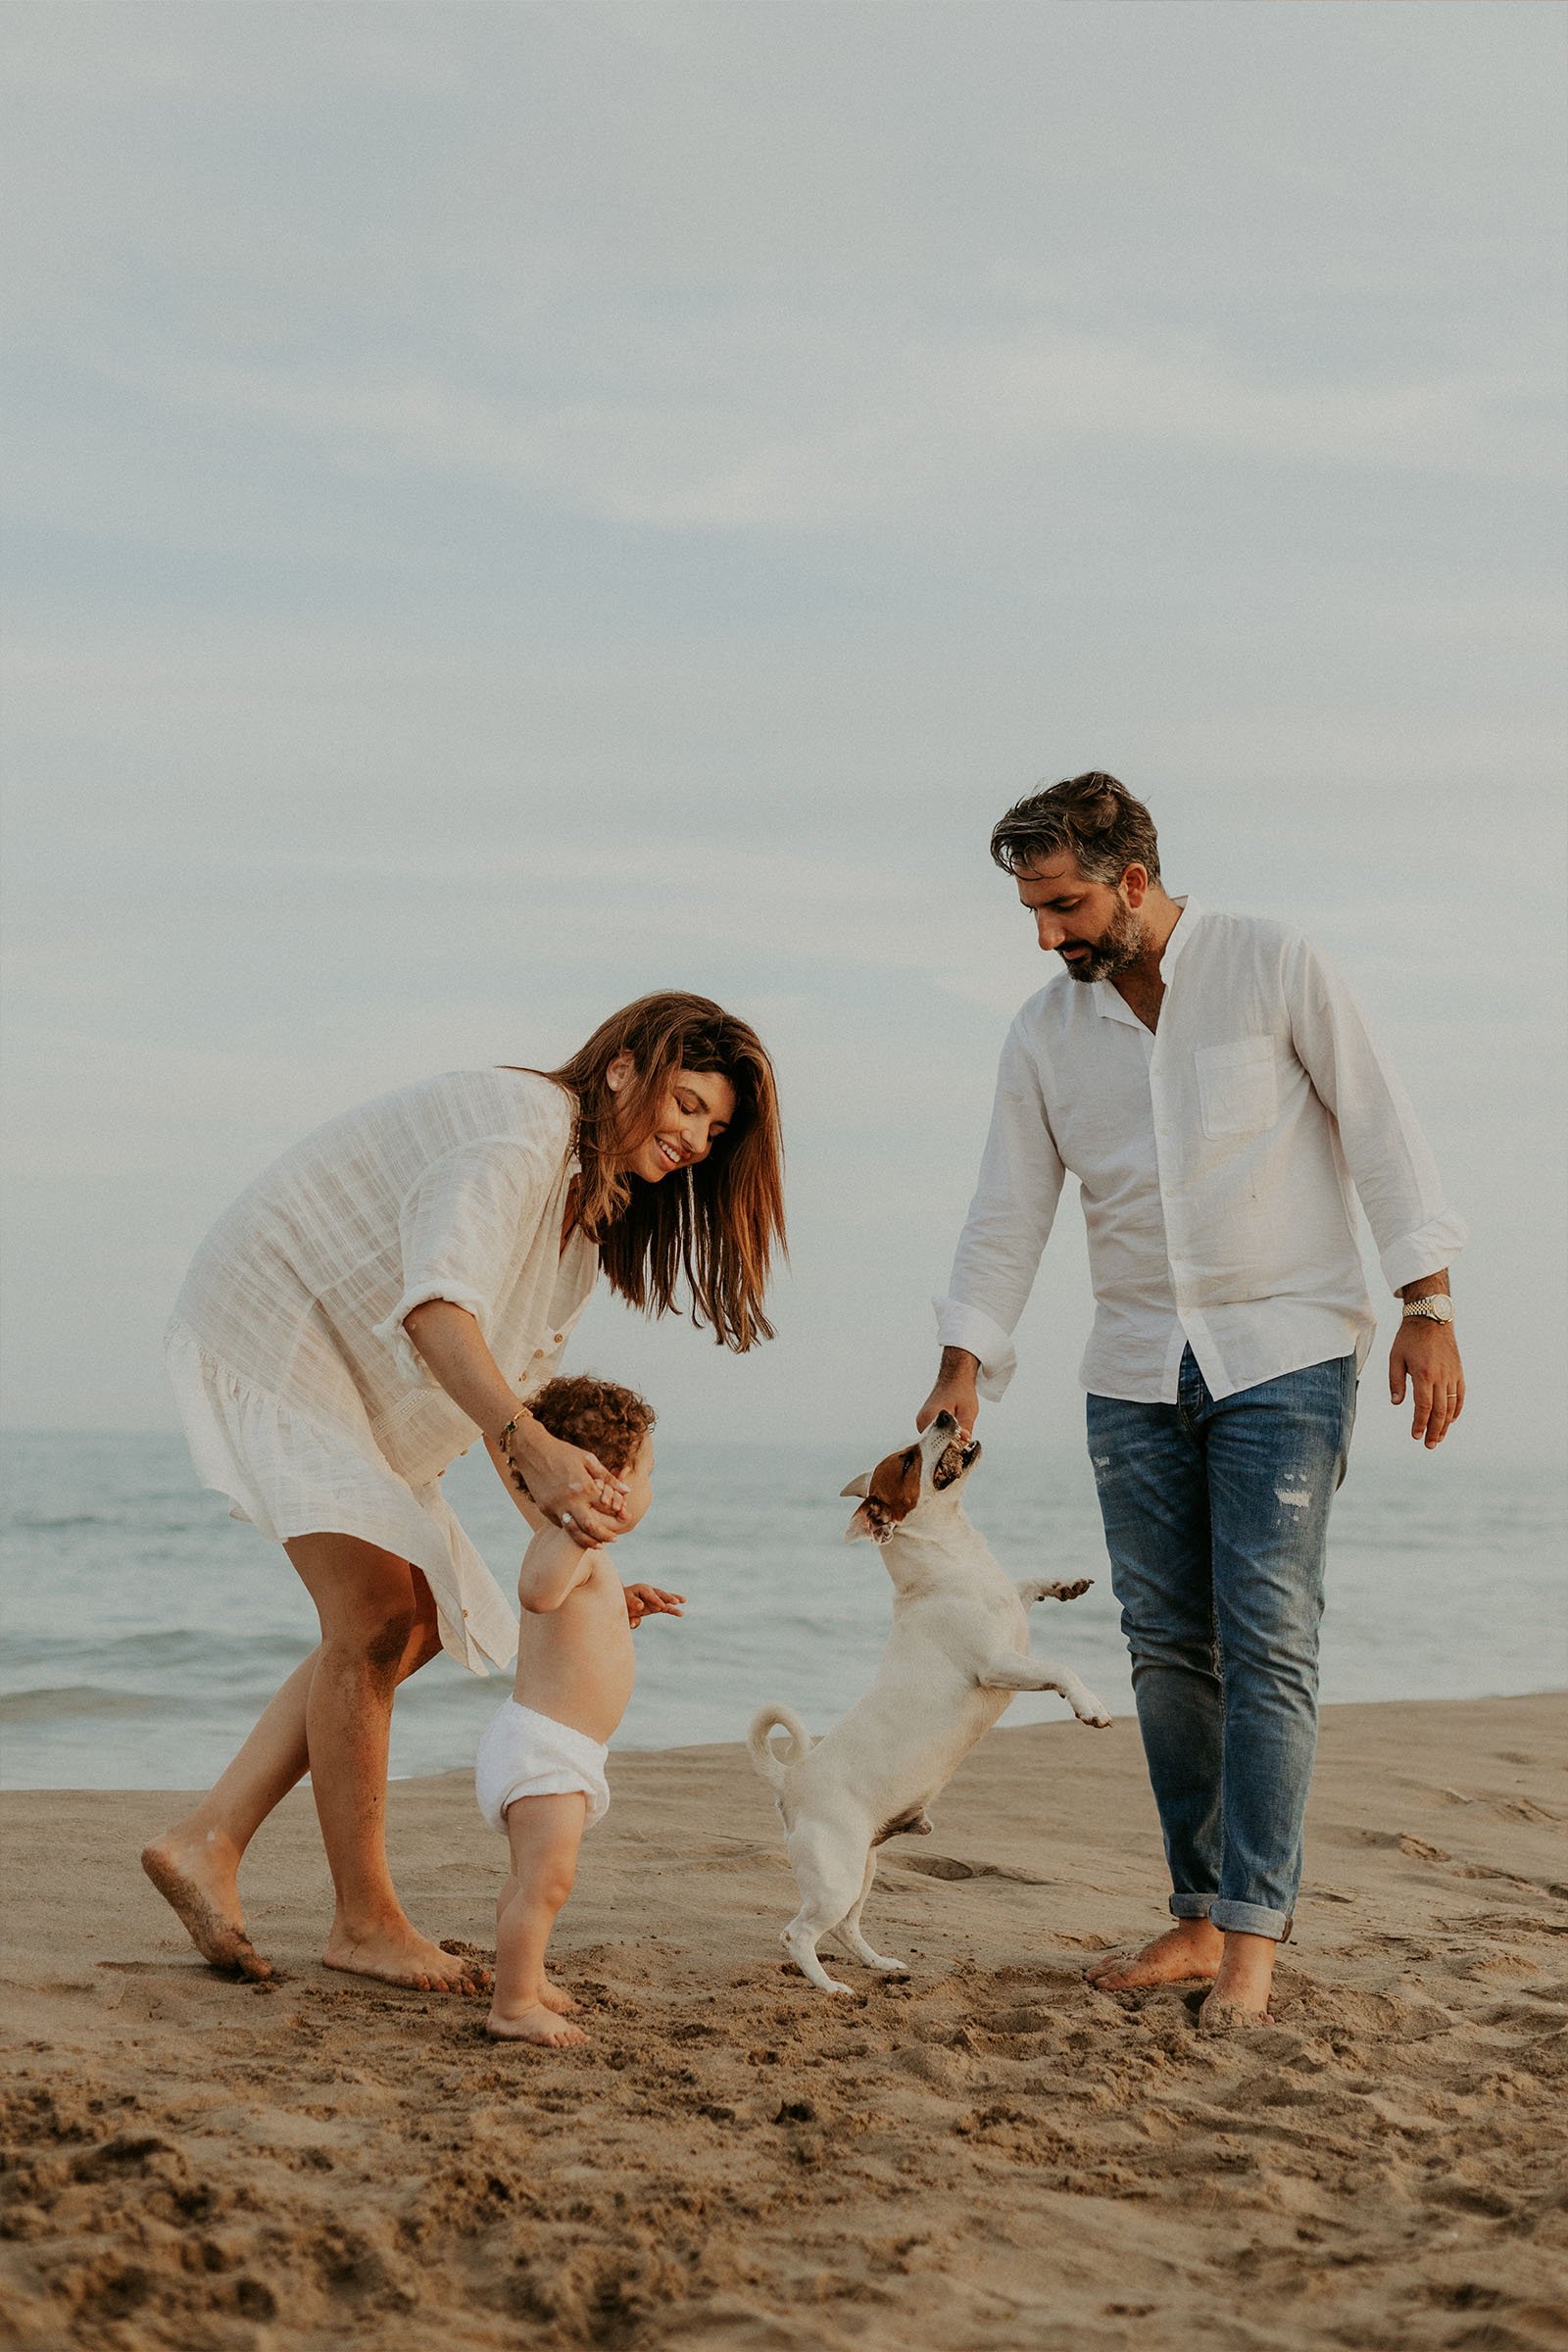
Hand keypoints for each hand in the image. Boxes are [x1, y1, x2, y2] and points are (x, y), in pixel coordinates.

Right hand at [507, 1418, 626, 1545]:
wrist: (532, 1451)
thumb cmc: (564, 1452)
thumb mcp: (588, 1460)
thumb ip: (608, 1478)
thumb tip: (627, 1491)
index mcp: (584, 1486)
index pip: (606, 1508)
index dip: (617, 1514)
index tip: (624, 1518)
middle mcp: (570, 1499)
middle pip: (591, 1527)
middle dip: (605, 1536)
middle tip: (614, 1539)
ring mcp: (555, 1506)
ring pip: (574, 1532)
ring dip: (588, 1541)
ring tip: (599, 1544)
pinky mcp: (544, 1509)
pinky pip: (560, 1524)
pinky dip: (571, 1529)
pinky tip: (580, 1530)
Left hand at [624, 1583, 684, 1627]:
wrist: (619, 1603)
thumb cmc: (620, 1602)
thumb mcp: (623, 1601)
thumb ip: (631, 1603)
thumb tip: (640, 1607)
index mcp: (640, 1589)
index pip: (649, 1595)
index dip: (655, 1601)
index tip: (661, 1608)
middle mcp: (649, 1592)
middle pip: (660, 1594)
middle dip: (667, 1598)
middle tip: (675, 1602)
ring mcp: (653, 1598)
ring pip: (665, 1599)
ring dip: (673, 1601)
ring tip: (683, 1602)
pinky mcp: (656, 1606)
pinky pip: (665, 1607)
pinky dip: (672, 1609)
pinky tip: (681, 1613)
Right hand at [916, 1381, 979, 1441]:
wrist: (953, 1378)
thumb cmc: (960, 1390)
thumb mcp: (968, 1410)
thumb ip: (965, 1426)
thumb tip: (964, 1441)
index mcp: (930, 1416)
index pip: (936, 1442)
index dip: (949, 1448)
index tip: (960, 1447)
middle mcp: (922, 1421)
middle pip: (933, 1444)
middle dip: (948, 1446)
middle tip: (961, 1441)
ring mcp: (921, 1422)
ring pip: (933, 1440)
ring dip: (945, 1441)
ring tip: (956, 1434)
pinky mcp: (924, 1422)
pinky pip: (933, 1435)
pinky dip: (943, 1436)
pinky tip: (952, 1431)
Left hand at [1389, 1320, 1464, 1447]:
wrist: (1432, 1318)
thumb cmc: (1409, 1338)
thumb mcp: (1395, 1357)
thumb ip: (1395, 1381)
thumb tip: (1397, 1403)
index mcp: (1423, 1374)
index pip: (1423, 1406)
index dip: (1420, 1423)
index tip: (1416, 1435)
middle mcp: (1441, 1377)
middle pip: (1439, 1411)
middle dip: (1434, 1431)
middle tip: (1429, 1445)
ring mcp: (1452, 1375)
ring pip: (1452, 1406)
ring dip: (1446, 1424)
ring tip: (1439, 1437)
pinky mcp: (1458, 1371)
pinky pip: (1460, 1395)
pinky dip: (1457, 1409)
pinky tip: (1451, 1419)